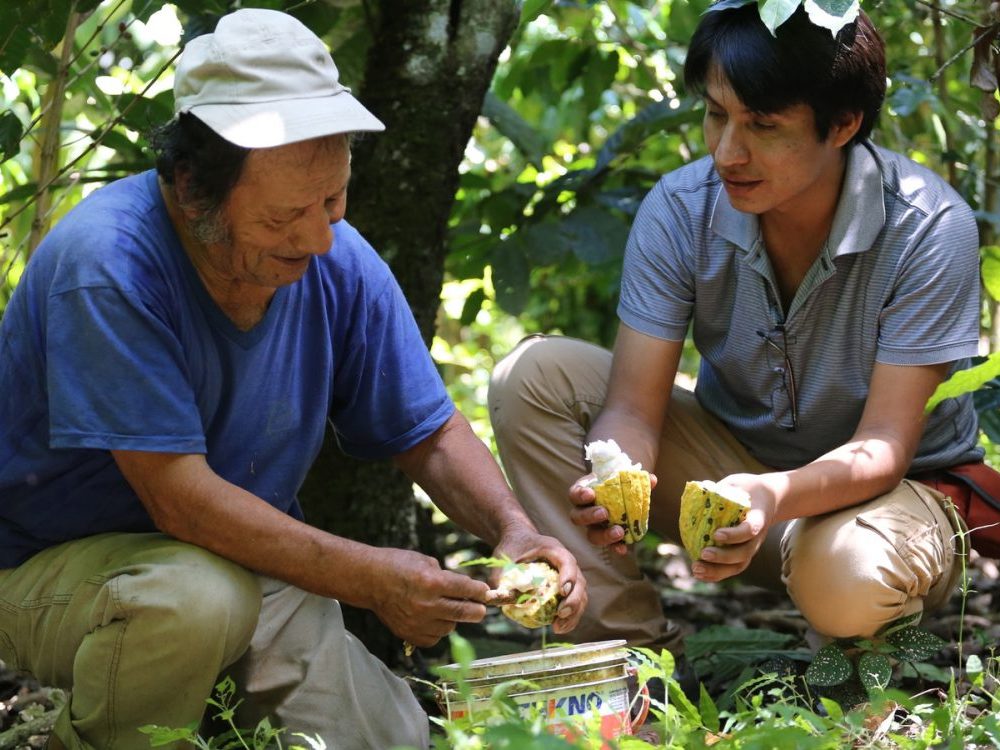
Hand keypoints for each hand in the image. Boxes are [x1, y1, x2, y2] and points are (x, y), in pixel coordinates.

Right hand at [366, 548, 489, 646]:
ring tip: (446, 609)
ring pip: (449, 627)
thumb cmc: (399, 565)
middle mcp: (426, 605)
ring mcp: (417, 622)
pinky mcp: (409, 634)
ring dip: (453, 619)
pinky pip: (434, 638)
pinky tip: (433, 619)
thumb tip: (466, 590)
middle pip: (463, 613)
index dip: (480, 591)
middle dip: (476, 611)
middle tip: (480, 609)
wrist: (369, 580)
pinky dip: (437, 630)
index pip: (467, 589)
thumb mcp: (426, 562)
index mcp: (432, 582)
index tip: (485, 592)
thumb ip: (447, 577)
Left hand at [492, 526, 587, 633]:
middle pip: (579, 581)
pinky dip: (571, 616)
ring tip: (558, 628)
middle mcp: (565, 561)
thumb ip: (500, 577)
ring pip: (581, 594)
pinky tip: (558, 627)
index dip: (568, 576)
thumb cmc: (511, 547)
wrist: (518, 540)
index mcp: (552, 548)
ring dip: (574, 613)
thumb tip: (499, 600)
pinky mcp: (567, 586)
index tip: (562, 591)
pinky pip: (575, 602)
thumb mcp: (502, 559)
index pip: (566, 560)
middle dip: (573, 600)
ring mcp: (569, 574)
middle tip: (560, 615)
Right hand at [568, 472, 657, 556]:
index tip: (590, 494)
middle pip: (578, 518)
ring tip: (618, 532)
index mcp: (583, 493)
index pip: (575, 494)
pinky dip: (615, 547)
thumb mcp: (622, 477)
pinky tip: (623, 549)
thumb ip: (635, 479)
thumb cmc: (617, 483)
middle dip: (589, 516)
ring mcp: (594, 527)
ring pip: (591, 535)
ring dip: (603, 535)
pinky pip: (608, 545)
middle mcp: (584, 512)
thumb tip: (652, 480)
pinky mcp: (605, 538)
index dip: (580, 495)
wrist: (621, 495)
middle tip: (604, 513)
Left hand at [690, 472, 777, 582]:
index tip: (716, 534)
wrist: (767, 498)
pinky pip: (732, 568)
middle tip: (703, 554)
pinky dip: (716, 574)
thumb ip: (721, 488)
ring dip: (717, 570)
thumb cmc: (747, 489)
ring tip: (697, 568)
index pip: (750, 530)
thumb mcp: (737, 483)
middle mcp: (757, 537)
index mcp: (758, 517)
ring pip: (738, 565)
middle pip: (744, 553)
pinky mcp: (743, 553)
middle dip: (723, 557)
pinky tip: (699, 573)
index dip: (734, 535)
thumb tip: (698, 491)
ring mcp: (751, 547)